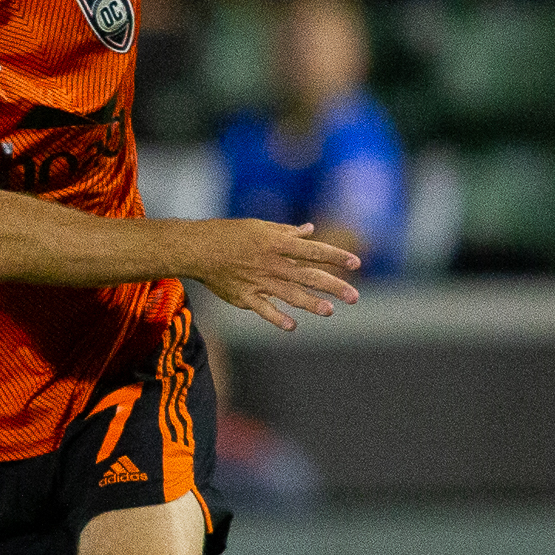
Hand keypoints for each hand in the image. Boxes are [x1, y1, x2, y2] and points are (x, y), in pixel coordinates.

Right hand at [180, 218, 358, 331]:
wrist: (198, 249)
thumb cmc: (230, 234)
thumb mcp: (261, 227)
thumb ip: (287, 232)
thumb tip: (309, 230)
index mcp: (277, 243)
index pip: (313, 251)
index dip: (335, 257)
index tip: (356, 263)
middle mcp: (272, 263)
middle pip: (308, 275)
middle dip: (333, 285)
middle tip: (354, 297)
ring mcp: (258, 281)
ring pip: (290, 294)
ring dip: (311, 303)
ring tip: (330, 311)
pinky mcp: (244, 296)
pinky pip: (263, 309)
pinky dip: (277, 318)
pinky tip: (292, 326)